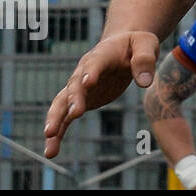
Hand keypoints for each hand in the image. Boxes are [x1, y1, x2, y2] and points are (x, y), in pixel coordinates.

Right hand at [43, 31, 159, 157]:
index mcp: (103, 53)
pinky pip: (65, 117)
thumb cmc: (137, 44)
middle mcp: (84, 70)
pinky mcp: (82, 100)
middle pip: (75, 85)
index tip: (87, 83)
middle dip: (74, 99)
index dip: (90, 71)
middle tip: (76, 113)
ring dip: (55, 120)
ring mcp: (80, 87)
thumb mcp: (146, 44)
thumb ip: (145, 60)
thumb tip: (145, 83)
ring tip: (49, 137)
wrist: (122, 46)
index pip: (95, 62)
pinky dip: (58, 133)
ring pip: (62, 103)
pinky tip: (51, 151)